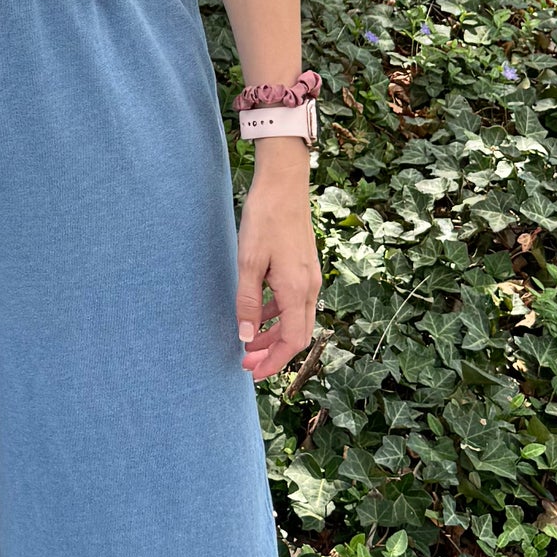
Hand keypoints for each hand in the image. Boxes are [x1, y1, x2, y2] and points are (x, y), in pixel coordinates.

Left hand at [236, 146, 320, 383]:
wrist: (284, 184)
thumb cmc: (264, 219)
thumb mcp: (248, 262)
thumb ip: (247, 302)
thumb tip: (246, 338)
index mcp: (297, 290)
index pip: (292, 342)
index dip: (273, 362)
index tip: (252, 373)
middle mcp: (310, 288)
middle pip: (297, 335)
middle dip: (273, 354)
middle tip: (247, 363)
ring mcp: (310, 277)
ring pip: (296, 320)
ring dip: (274, 335)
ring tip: (248, 342)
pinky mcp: (304, 267)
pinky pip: (294, 302)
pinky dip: (277, 315)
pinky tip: (258, 312)